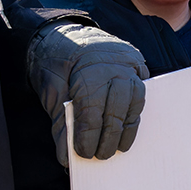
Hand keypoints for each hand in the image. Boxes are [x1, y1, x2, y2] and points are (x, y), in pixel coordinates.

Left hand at [27, 22, 148, 164]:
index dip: (88, 136)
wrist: (64, 33)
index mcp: (89, 69)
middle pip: (117, 109)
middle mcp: (115, 66)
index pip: (93, 111)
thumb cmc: (54, 61)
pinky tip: (125, 128)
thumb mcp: (50, 91)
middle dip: (108, 137)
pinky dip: (133, 114)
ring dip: (126, 128)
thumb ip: (60, 123)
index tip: (82, 153)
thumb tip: (65, 156)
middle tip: (100, 156)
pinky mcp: (137, 66)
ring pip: (134, 102)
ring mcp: (129, 64)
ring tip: (116, 148)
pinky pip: (140, 94)